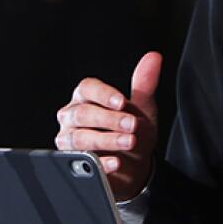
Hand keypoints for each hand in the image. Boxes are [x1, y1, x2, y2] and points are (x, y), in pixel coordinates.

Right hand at [55, 51, 161, 200]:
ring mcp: (69, 139)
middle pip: (82, 113)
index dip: (103, 94)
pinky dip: (100, 163)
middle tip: (132, 125)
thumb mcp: (142, 107)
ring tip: (129, 142)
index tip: (122, 102)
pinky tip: (116, 162)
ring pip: (79, 137)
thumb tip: (153, 58)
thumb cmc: (132, 131)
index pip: (88, 88)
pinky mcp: (71, 163)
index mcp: (87, 97)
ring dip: (106, 140)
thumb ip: (144, 83)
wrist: (133, 166)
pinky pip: (80, 162)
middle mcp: (72, 116)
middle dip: (109, 119)